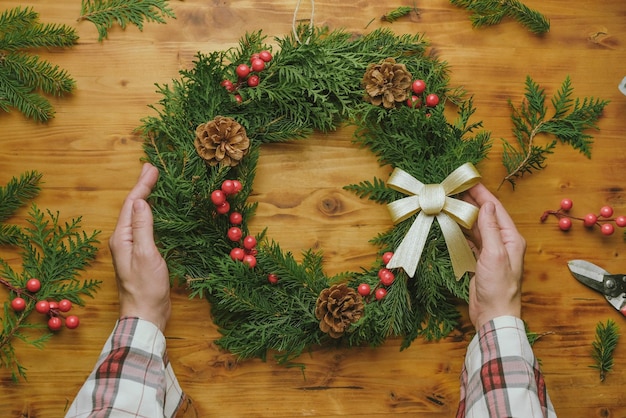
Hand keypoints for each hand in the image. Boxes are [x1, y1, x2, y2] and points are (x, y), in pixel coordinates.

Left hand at [109, 163, 170, 331]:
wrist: (145, 315)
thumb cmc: (146, 287)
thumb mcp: (146, 254)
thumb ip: (142, 227)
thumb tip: (139, 201)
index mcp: (122, 237)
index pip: (131, 204)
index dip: (142, 185)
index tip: (153, 169)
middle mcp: (124, 240)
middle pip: (132, 207)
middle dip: (142, 187)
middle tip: (151, 169)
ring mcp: (132, 247)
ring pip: (137, 215)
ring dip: (146, 198)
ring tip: (153, 183)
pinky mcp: (141, 254)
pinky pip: (145, 226)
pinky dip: (152, 213)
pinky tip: (157, 211)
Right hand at [464, 183, 525, 329]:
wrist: (494, 314)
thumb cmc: (499, 287)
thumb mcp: (494, 254)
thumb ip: (490, 228)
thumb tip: (487, 204)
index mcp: (511, 238)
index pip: (496, 209)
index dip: (482, 194)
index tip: (469, 181)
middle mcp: (502, 242)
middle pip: (486, 216)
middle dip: (472, 202)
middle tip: (455, 190)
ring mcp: (491, 252)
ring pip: (477, 227)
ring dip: (465, 216)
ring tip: (450, 203)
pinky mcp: (480, 261)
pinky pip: (470, 240)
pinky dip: (461, 231)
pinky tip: (452, 225)